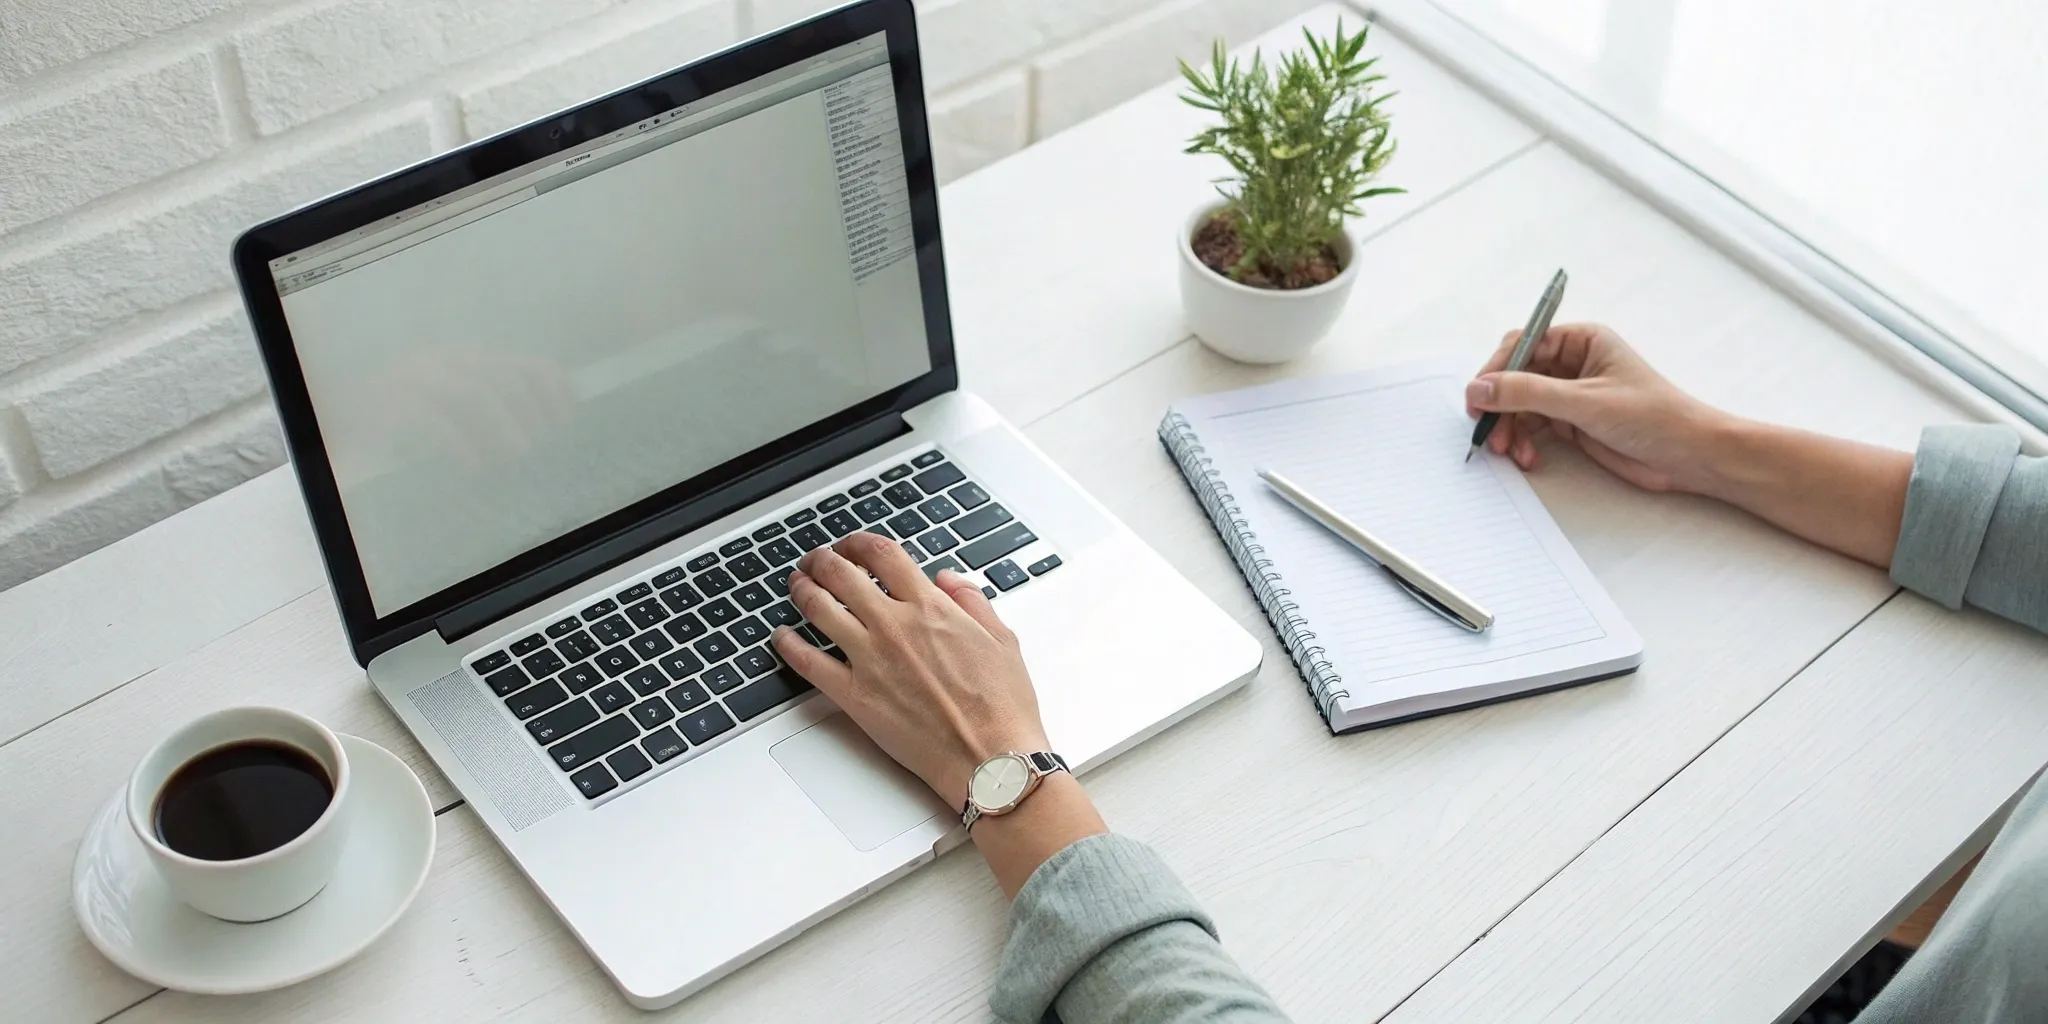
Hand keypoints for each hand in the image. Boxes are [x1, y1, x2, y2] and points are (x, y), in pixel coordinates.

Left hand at [772, 533, 1048, 809]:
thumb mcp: (1002, 639)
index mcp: (931, 607)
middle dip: (822, 560)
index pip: (881, 554)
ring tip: (796, 585)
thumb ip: (972, 601)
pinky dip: (788, 644)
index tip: (851, 546)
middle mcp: (894, 626)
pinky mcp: (854, 696)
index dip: (858, 542)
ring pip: (818, 608)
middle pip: (841, 574)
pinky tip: (782, 637)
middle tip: (815, 560)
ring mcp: (870, 659)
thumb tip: (947, 579)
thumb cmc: (1002, 707)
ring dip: (801, 589)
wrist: (989, 758)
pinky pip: (807, 662)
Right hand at [1466, 321, 1913, 567]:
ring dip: (1510, 427)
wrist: (1690, 457)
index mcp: (1582, 340)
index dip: (1496, 369)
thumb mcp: (1585, 402)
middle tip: (1486, 430)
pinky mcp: (1572, 422)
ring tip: (1510, 452)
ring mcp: (1571, 393)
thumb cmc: (1655, 417)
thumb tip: (1479, 388)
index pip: (1523, 344)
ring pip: (1519, 404)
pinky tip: (1528, 456)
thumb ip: (1528, 393)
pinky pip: (1532, 426)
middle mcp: (1573, 362)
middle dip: (1500, 404)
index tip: (1478, 396)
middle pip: (1515, 375)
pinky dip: (1524, 441)